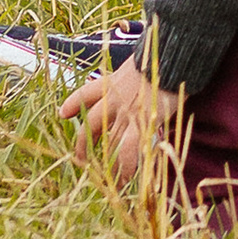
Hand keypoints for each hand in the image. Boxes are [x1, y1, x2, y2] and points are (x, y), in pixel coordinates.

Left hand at [63, 57, 178, 181]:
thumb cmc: (165, 58)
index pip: (87, 93)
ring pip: (108, 143)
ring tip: (107, 181)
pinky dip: (125, 168)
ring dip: (107, 164)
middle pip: (91, 125)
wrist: (175, 57)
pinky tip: (126, 180)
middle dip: (84, 145)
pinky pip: (127, 152)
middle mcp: (113, 99)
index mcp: (113, 82)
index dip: (73, 104)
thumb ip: (136, 77)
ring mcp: (125, 113)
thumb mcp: (143, 64)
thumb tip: (144, 80)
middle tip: (81, 161)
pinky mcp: (139, 125)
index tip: (62, 113)